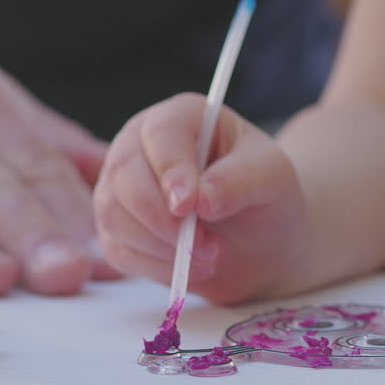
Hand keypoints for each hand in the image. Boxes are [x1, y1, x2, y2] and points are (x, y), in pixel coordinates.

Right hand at [93, 93, 305, 303]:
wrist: (259, 240)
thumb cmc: (264, 196)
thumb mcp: (272, 178)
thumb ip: (240, 180)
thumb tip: (201, 199)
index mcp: (184, 117)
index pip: (161, 133)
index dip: (171, 169)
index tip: (189, 206)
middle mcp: (142, 143)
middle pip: (123, 172)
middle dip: (162, 219)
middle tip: (206, 246)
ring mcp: (122, 184)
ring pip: (113, 214)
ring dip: (161, 247)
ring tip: (208, 255)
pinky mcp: (116, 226)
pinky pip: (117, 249)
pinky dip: (154, 266)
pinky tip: (188, 266)